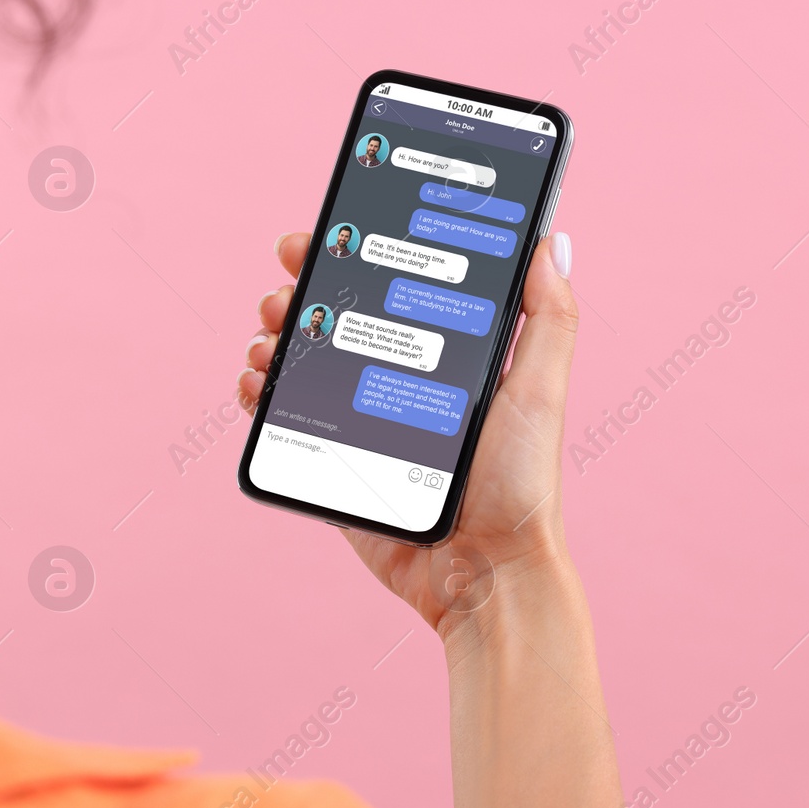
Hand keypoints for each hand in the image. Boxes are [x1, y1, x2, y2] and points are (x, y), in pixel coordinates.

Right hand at [240, 231, 578, 638]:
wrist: (483, 576)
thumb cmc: (522, 486)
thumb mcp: (540, 390)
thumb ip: (549, 318)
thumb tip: (552, 241)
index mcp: (446, 359)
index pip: (393, 288)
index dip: (354, 254)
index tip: (326, 231)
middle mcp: (399, 384)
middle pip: (338, 319)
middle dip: (301, 292)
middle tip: (285, 290)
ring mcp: (363, 424)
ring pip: (304, 365)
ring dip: (276, 340)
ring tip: (269, 338)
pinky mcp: (336, 465)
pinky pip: (286, 422)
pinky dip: (261, 395)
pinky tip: (256, 382)